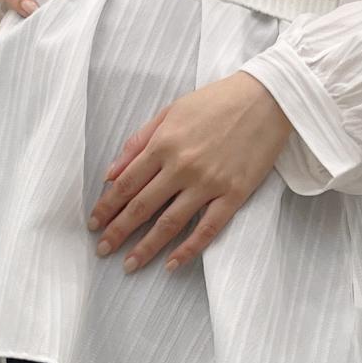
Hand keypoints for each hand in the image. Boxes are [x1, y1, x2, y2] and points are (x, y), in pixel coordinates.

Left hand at [88, 73, 293, 274]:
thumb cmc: (217, 101)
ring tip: (129, 264)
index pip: (126, 184)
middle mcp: (182, 166)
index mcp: (164, 143)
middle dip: (118, 231)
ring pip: (169, 222)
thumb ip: (139, 142)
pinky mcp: (234, 194)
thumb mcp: (171, 111)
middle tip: (102, 250)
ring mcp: (209, 182)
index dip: (107, 206)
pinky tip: (172, 264)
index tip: (94, 223)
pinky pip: (208, 228)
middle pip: (142, 207)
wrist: (267, 98)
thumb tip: (111, 172)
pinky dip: (188, 249)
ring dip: (146, 247)